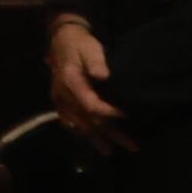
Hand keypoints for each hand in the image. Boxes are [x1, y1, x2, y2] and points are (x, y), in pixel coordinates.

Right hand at [44, 14, 128, 142]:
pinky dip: (81, 134)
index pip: (90, 104)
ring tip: (111, 151)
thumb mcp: (90, 47)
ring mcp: (60, 101)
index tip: (127, 115)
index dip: (108, 113)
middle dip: (110, 134)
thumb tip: (104, 76)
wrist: (61, 40)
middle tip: (131, 146)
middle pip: (87, 120)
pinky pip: (69, 123)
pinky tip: (92, 142)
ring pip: (79, 125)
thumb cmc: (79, 44)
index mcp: (70, 81)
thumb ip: (95, 62)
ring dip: (96, 139)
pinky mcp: (60, 103)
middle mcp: (63, 95)